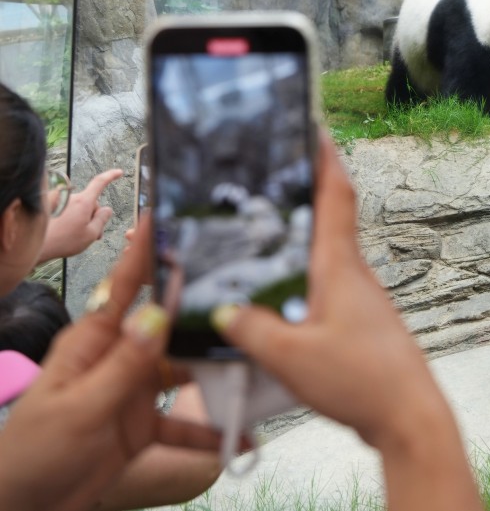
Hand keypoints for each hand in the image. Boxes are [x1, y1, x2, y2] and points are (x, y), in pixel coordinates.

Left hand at [0, 221, 220, 510]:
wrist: (23, 508)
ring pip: (186, 372)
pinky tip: (240, 436)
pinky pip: (186, 424)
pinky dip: (211, 430)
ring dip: (218, 374)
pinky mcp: (145, 425)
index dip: (147, 251)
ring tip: (255, 368)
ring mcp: (134, 391)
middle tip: (248, 297)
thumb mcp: (79, 408)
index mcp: (93, 342)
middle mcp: (119, 358)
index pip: (125, 286)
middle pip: (170, 326)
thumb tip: (157, 316)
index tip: (170, 218)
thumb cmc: (32, 453)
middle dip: (205, 313)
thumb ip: (123, 366)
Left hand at [37, 168, 122, 261]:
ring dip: (79, 218)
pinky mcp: (48, 206)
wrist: (33, 245)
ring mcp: (58, 200)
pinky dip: (67, 217)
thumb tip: (107, 210)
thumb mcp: (91, 234)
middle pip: (89, 202)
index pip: (100, 183)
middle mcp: (70, 197)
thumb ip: (102, 219)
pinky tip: (63, 231)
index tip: (119, 172)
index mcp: (83, 202)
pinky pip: (64, 208)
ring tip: (75, 235)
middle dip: (93, 215)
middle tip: (92, 233)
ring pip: (76, 206)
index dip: (111, 176)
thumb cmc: (62, 241)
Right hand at [212, 130, 483, 510]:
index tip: (312, 126)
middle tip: (266, 178)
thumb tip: (224, 311)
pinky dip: (301, 279)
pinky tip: (276, 298)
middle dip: (302, 193)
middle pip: (329, 219)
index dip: (324, 157)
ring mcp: (360, 298)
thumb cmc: (360, 380)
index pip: (336, 195)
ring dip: (298, 240)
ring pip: (325, 256)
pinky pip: (325, 287)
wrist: (409, 417)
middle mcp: (353, 273)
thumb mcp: (290, 357)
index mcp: (340, 266)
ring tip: (259, 235)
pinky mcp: (360, 322)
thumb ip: (250, 330)